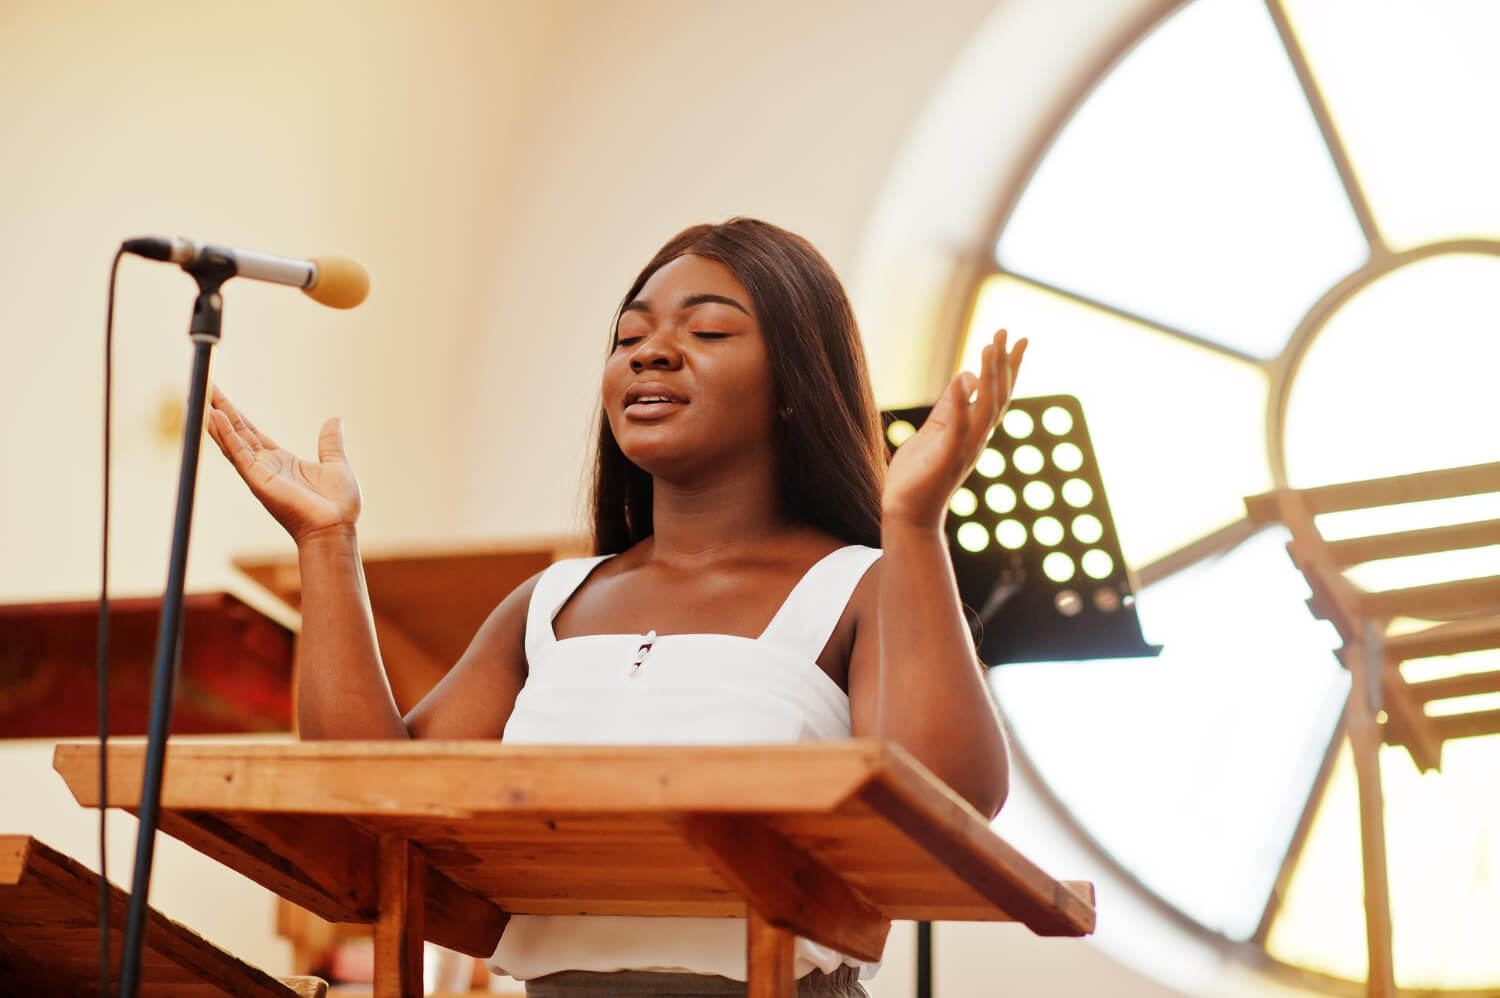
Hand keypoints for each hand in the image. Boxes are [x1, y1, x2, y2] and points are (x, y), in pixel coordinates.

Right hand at [205, 385, 361, 544]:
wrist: (335, 528)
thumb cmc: (337, 505)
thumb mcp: (335, 465)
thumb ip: (330, 443)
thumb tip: (335, 420)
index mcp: (280, 461)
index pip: (251, 432)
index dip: (235, 414)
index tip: (219, 396)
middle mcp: (264, 465)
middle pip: (236, 431)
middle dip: (219, 408)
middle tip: (203, 385)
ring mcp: (259, 473)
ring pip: (232, 440)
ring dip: (216, 418)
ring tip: (200, 395)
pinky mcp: (258, 480)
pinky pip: (238, 453)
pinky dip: (226, 435)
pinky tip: (214, 417)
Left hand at [882, 328, 1026, 530]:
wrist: (907, 515)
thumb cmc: (918, 476)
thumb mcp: (934, 431)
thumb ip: (950, 407)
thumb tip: (966, 377)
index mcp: (973, 431)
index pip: (998, 394)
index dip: (1009, 366)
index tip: (1018, 338)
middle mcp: (976, 439)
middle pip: (998, 396)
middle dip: (1004, 363)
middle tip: (1007, 331)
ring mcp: (963, 449)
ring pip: (986, 408)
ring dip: (991, 376)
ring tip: (992, 345)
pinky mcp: (945, 458)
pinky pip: (958, 428)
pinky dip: (962, 403)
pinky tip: (964, 378)